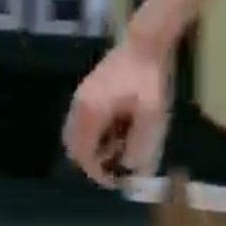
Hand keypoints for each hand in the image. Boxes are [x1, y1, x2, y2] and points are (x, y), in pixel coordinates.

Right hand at [63, 35, 171, 186]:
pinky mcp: (88, 90)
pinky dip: (95, 134)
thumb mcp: (152, 115)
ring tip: (120, 149)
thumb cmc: (149, 79)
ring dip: (94, 148)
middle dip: (93, 162)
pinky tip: (118, 130)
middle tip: (116, 169)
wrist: (146, 43)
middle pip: (74, 147)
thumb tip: (131, 167)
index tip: (116, 182)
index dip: (97, 173)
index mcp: (90, 113)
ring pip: (76, 134)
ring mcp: (81, 96)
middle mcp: (79, 106)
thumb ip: (141, 144)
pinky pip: (83, 121)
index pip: (83, 155)